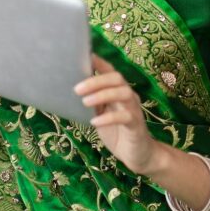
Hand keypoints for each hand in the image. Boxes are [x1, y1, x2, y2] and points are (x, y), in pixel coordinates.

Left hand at [75, 55, 156, 174]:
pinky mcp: (136, 125)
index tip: (86, 56)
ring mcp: (134, 110)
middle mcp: (129, 96)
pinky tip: (95, 122)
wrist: (137, 155)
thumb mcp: (100, 115)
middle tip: (77, 89)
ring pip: (124, 93)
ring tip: (85, 102)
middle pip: (117, 78)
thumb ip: (92, 102)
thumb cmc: (117, 132)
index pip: (111, 71)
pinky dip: (108, 118)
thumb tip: (72, 91)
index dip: (100, 62)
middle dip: (96, 80)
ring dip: (102, 95)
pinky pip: (125, 116)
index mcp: (119, 91)